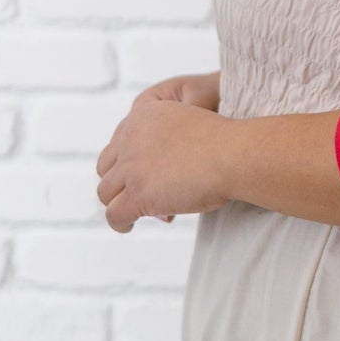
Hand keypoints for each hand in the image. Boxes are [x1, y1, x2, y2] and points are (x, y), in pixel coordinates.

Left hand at [95, 75, 227, 232]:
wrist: (233, 154)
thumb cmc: (224, 142)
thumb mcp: (187, 124)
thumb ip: (169, 140)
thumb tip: (159, 172)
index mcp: (143, 114)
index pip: (118, 143)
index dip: (126, 163)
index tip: (140, 177)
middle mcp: (130, 137)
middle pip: (106, 166)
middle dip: (118, 182)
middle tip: (135, 195)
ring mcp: (132, 167)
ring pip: (105, 191)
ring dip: (116, 203)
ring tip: (129, 214)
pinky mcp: (137, 193)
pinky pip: (113, 214)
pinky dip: (118, 223)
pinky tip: (128, 226)